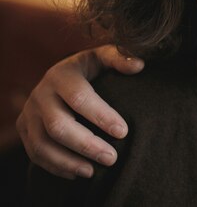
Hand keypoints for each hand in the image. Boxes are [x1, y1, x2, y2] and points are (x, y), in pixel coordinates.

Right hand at [16, 45, 143, 178]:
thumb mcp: (102, 58)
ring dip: (69, 161)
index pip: (79, 98)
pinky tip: (78, 172)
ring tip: (94, 171)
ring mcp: (29, 113)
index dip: (101, 116)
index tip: (123, 132)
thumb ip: (119, 58)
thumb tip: (139, 65)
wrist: (60, 77)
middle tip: (112, 158)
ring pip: (43, 144)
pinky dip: (56, 167)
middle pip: (59, 126)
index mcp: (61, 74)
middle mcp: (41, 94)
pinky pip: (35, 154)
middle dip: (86, 145)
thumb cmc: (89, 69)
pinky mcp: (25, 129)